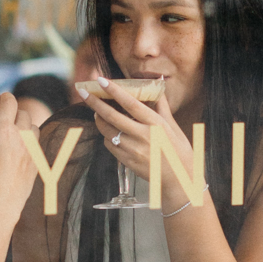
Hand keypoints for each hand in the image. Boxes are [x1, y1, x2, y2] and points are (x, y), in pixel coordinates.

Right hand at [0, 91, 38, 212]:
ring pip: (34, 130)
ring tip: (17, 132)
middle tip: (7, 116)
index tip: (2, 98)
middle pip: (24, 114)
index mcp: (4, 128)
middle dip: (16, 112)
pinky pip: (37, 149)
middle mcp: (21, 136)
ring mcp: (31, 151)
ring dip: (26, 127)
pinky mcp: (37, 165)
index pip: (10, 102)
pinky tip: (22, 152)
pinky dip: (31, 146)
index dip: (5, 97)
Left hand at [75, 80, 196, 207]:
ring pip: (107, 132)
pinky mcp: (126, 162)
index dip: (115, 91)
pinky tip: (111, 132)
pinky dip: (107, 136)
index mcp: (156, 124)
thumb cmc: (178, 151)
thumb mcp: (173, 126)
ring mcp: (133, 150)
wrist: (179, 181)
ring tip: (98, 112)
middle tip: (83, 92)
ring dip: (99, 120)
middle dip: (95, 103)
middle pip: (112, 117)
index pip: (131, 104)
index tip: (101, 80)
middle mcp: (142, 136)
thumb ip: (161, 106)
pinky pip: (110, 145)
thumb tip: (158, 85)